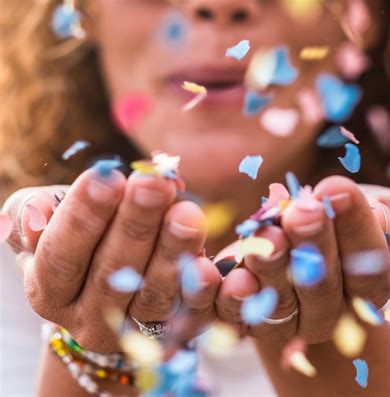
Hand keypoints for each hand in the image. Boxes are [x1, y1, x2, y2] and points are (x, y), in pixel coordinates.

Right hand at [3, 169, 220, 351]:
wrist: (110, 283)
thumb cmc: (80, 238)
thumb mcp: (48, 223)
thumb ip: (33, 213)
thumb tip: (39, 212)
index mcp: (49, 290)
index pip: (60, 255)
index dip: (82, 218)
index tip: (108, 177)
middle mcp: (88, 319)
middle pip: (112, 274)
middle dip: (135, 225)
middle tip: (155, 184)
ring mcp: (133, 332)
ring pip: (154, 296)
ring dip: (173, 253)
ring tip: (188, 213)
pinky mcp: (173, 334)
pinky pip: (190, 316)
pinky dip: (201, 292)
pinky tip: (210, 264)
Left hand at [215, 176, 389, 342]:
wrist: (307, 242)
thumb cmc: (347, 220)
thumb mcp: (383, 211)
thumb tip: (382, 216)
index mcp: (369, 284)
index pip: (369, 263)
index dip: (355, 227)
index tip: (336, 188)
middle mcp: (332, 311)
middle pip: (323, 286)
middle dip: (312, 245)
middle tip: (302, 211)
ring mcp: (290, 320)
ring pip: (281, 302)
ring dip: (272, 268)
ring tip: (265, 235)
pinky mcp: (251, 319)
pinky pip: (239, 318)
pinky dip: (233, 299)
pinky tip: (230, 278)